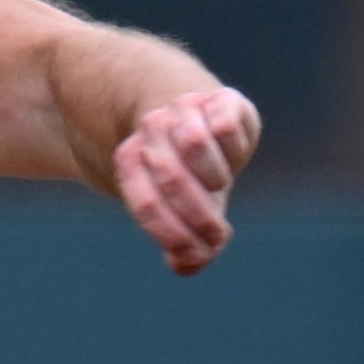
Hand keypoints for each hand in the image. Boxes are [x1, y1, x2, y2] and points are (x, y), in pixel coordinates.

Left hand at [109, 86, 261, 275]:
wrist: (201, 118)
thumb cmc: (188, 176)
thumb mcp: (180, 212)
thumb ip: (181, 244)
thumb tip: (186, 265)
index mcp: (129, 159)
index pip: (145, 203)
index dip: (173, 236)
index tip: (193, 256)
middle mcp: (151, 130)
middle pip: (170, 177)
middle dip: (199, 216)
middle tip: (215, 234)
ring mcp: (183, 109)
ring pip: (193, 143)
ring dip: (213, 176)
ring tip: (217, 184)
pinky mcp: (220, 98)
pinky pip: (225, 126)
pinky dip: (233, 148)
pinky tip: (230, 154)